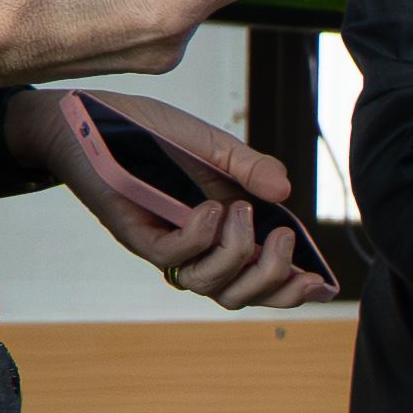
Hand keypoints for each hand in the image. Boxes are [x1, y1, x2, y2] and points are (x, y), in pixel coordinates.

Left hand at [16, 91, 335, 310]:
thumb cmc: (147, 131)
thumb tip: (285, 191)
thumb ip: (250, 167)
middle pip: (241, 295)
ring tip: (239, 211)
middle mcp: (197, 245)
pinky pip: (174, 258)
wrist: (88, 117)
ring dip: (237, 255)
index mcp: (224, 228)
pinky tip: (209, 209)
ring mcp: (168, 243)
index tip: (324, 283)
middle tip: (282, 238)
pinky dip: (200, 239)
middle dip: (273, 278)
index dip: (293, 287)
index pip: (262, 274)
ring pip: (211, 286)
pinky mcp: (138, 235)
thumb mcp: (212, 145)